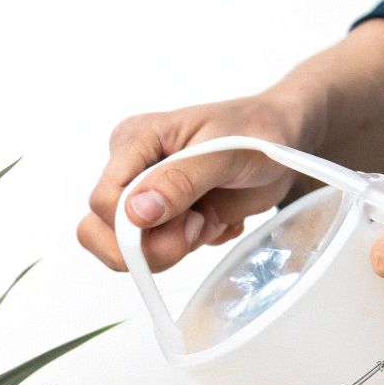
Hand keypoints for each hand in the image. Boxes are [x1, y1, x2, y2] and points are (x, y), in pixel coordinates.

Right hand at [79, 96, 315, 271]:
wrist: (282, 140)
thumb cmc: (255, 131)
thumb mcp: (225, 151)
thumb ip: (180, 180)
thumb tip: (136, 212)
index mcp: (133, 141)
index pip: (103, 201)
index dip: (136, 226)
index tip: (189, 219)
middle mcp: (129, 169)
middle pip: (101, 232)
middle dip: (151, 246)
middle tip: (199, 227)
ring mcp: (142, 197)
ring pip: (128, 251)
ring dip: (176, 246)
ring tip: (209, 219)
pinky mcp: (161, 219)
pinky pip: (158, 253)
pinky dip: (192, 246)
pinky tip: (214, 219)